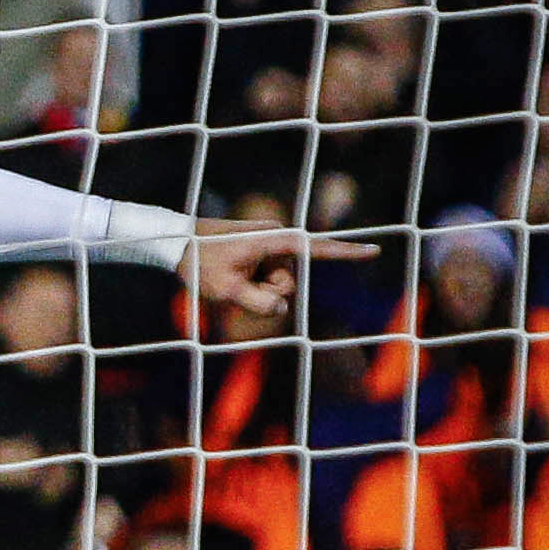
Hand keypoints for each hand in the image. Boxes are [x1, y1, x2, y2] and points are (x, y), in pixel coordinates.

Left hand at [183, 218, 372, 321]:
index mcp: (272, 241)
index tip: (375, 251)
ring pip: (276, 283)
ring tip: (228, 278)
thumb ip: (257, 303)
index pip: (315, 249)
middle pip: (288, 281)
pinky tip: (230, 276)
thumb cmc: (198, 262)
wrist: (173, 241)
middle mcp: (275, 239)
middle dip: (267, 292)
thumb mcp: (224, 289)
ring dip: (256, 289)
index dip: (346, 253)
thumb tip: (282, 310)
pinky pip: (265, 277)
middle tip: (235, 285)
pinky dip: (251, 284)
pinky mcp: (259, 251)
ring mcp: (267, 245)